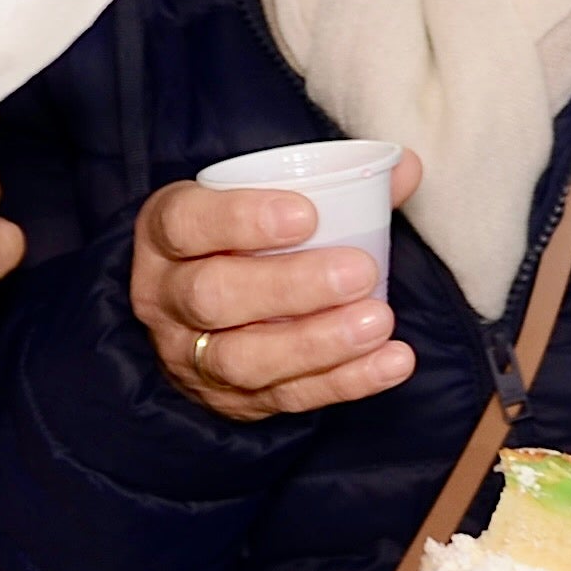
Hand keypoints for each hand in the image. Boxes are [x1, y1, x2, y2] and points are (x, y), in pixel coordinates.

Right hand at [132, 152, 422, 418]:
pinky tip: (391, 361)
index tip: (306, 214)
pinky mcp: (231, 402)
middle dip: (290, 286)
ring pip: (243, 359)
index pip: (186, 223)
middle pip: (213, 296)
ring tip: (378, 320)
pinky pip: (285, 398)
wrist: (206, 321)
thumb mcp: (261, 205)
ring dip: (317, 342)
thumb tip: (404, 168)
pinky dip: (344, 382)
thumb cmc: (244, 244)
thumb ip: (334, 184)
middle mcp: (166, 298)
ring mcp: (192, 357)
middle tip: (359, 272)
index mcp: (166, 235)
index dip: (240, 219)